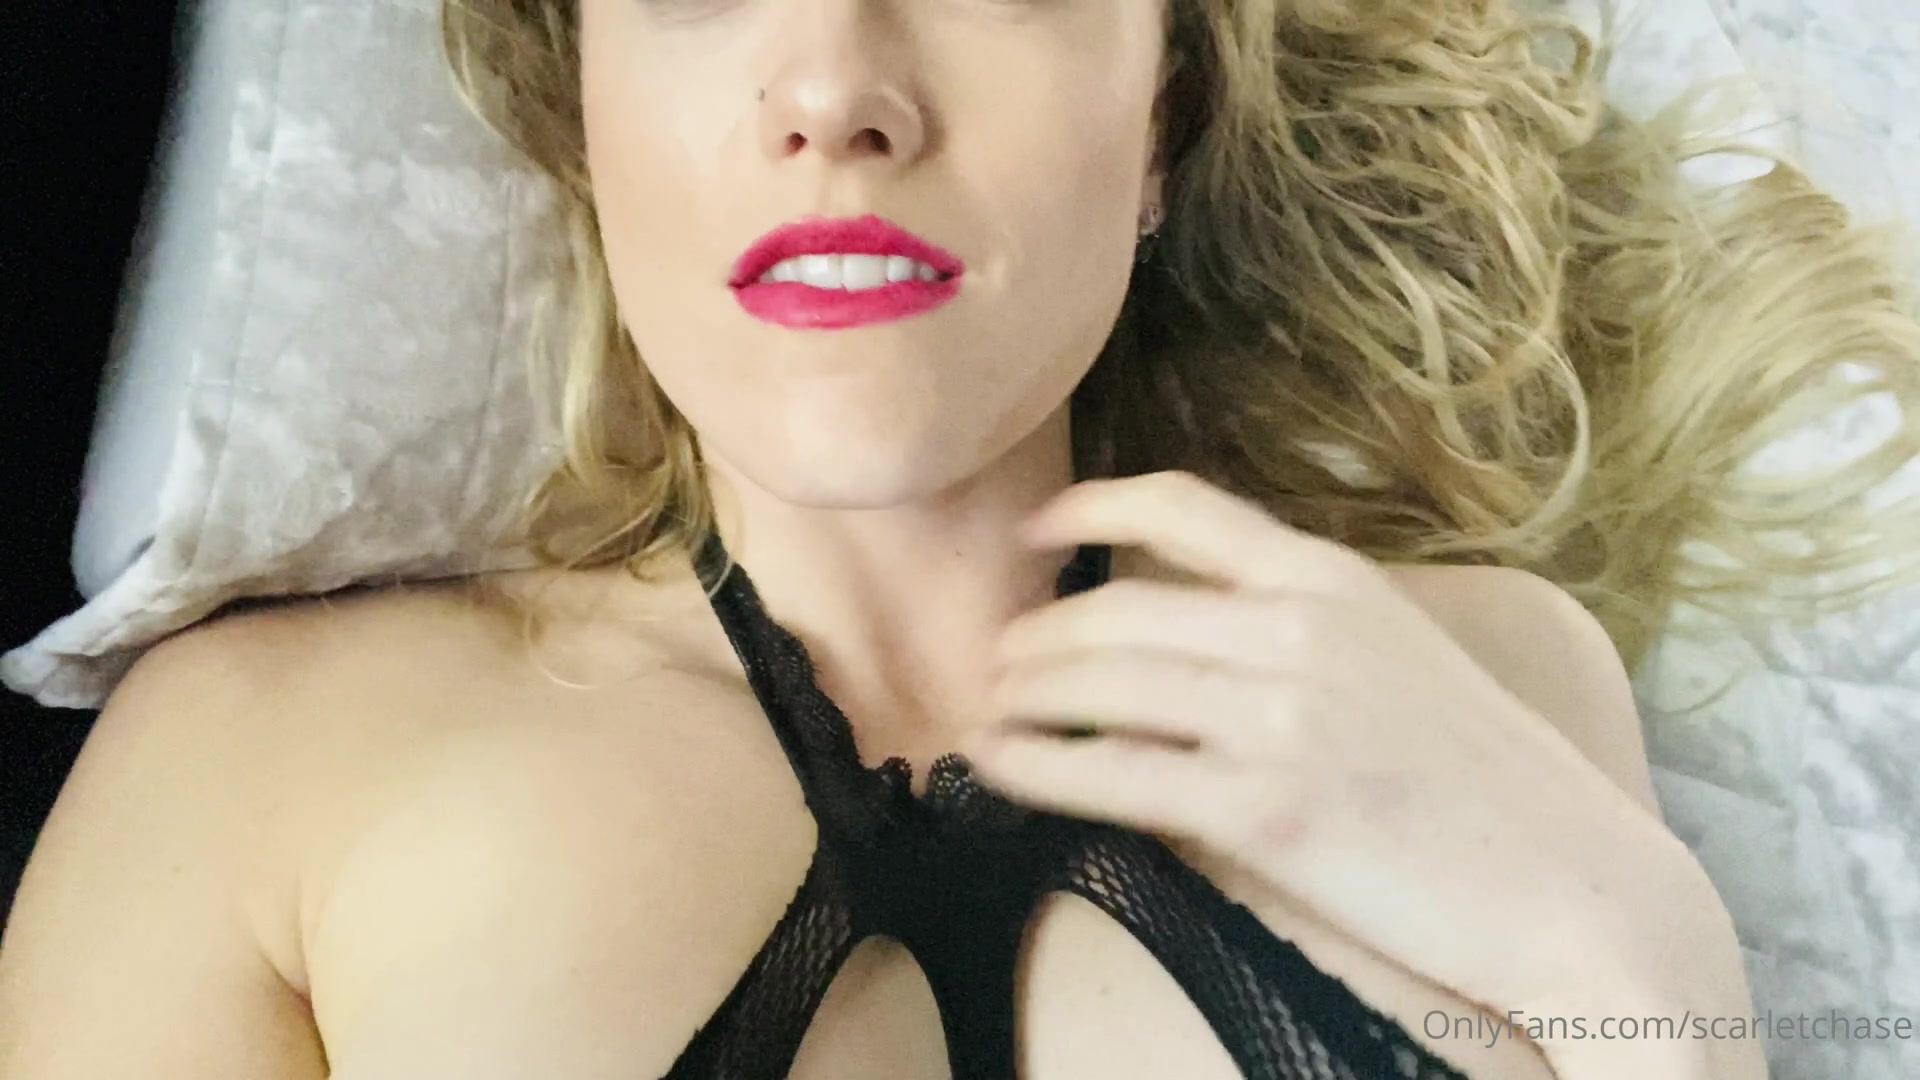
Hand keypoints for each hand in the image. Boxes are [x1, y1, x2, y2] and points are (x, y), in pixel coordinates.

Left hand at [966, 471, 1699, 1030]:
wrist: (1577, 888)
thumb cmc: (1494, 786)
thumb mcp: (1405, 662)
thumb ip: (1304, 633)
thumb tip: (1193, 640)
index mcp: (1335, 582)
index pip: (1185, 507)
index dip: (1090, 506)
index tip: (1035, 531)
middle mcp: (1300, 629)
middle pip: (1120, 605)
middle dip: (1037, 630)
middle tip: (996, 656)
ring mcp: (1280, 716)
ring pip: (1105, 682)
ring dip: (1024, 692)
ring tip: (986, 707)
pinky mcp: (1263, 809)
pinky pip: (1112, 772)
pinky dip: (1036, 763)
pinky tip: (995, 764)